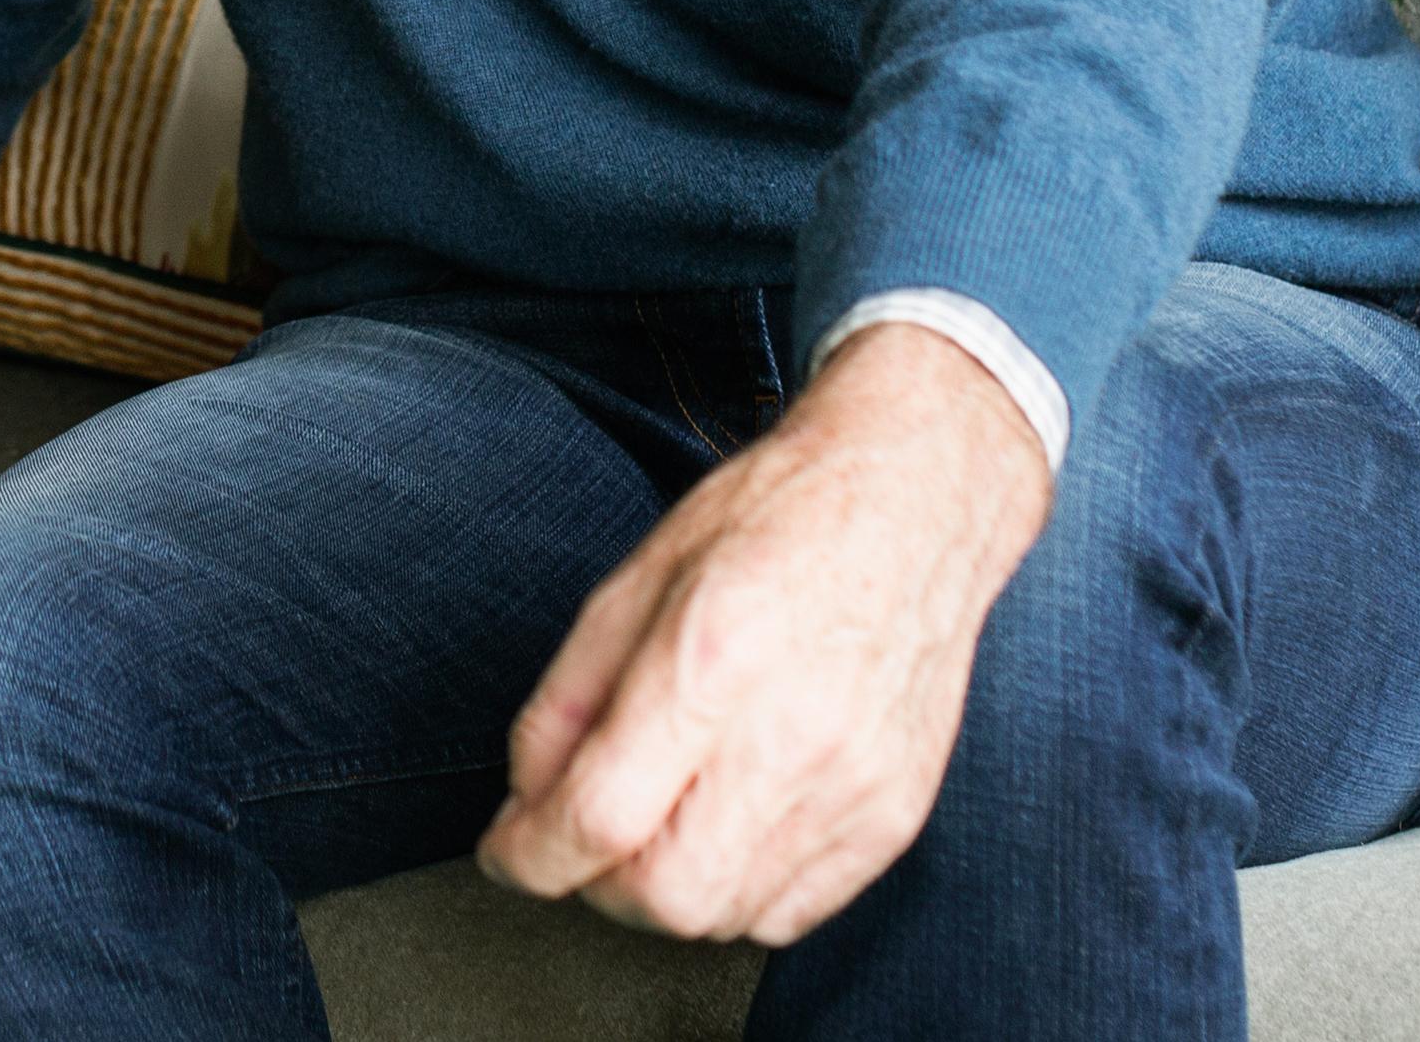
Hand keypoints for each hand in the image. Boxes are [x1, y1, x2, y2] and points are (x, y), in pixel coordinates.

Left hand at [477, 323, 1055, 944]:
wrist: (913, 501)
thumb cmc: (775, 519)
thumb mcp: (637, 577)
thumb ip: (568, 697)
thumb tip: (528, 799)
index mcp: (712, 659)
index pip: (600, 815)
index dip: (528, 854)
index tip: (506, 851)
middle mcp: (793, 736)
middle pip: (666, 897)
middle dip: (595, 885)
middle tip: (581, 835)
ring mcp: (855, 787)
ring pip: (726, 918)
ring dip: (665, 892)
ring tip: (657, 819)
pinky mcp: (895, 817)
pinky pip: (792, 914)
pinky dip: (735, 894)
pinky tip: (723, 828)